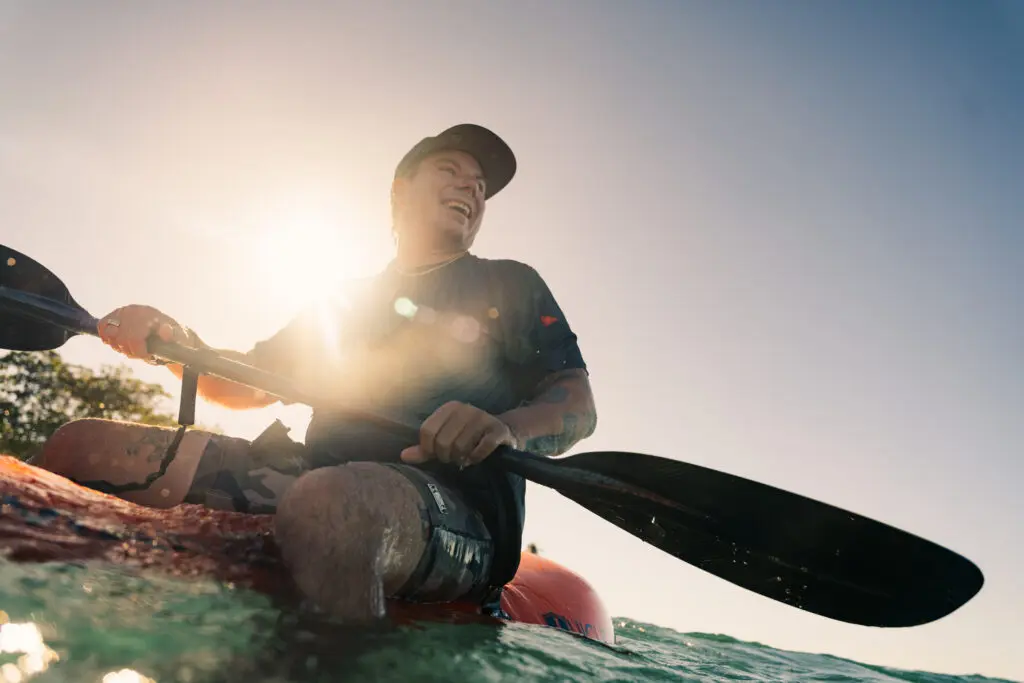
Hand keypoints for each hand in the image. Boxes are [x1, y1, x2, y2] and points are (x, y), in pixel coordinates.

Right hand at [97, 305, 191, 362]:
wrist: (168, 330)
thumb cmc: (174, 337)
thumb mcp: (179, 337)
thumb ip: (174, 335)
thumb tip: (166, 330)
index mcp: (151, 315)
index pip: (134, 338)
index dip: (138, 352)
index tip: (146, 355)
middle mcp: (135, 310)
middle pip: (120, 338)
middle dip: (129, 350)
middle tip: (139, 352)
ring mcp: (124, 311)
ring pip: (109, 333)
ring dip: (118, 345)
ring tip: (130, 347)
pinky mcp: (115, 314)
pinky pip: (102, 326)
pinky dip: (107, 337)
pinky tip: (119, 342)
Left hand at [400, 401, 517, 468]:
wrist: (502, 432)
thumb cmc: (468, 436)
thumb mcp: (444, 439)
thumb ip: (424, 449)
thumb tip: (403, 456)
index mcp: (449, 408)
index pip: (427, 431)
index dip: (429, 448)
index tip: (437, 454)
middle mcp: (465, 409)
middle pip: (443, 442)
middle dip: (446, 456)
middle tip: (453, 457)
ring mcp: (482, 418)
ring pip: (460, 447)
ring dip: (461, 458)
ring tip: (464, 457)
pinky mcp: (497, 430)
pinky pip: (481, 449)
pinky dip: (475, 458)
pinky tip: (475, 458)